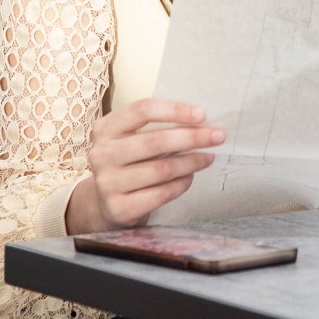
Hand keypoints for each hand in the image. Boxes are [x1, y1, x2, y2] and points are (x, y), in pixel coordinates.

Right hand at [66, 98, 223, 233]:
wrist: (106, 204)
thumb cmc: (129, 162)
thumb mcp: (132, 138)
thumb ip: (157, 127)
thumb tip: (201, 122)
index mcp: (105, 128)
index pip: (142, 110)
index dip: (175, 110)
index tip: (202, 115)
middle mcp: (101, 154)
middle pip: (154, 141)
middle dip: (192, 137)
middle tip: (217, 136)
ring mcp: (107, 183)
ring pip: (161, 169)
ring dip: (191, 162)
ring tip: (208, 157)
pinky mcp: (119, 208)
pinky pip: (161, 194)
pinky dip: (181, 184)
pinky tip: (190, 177)